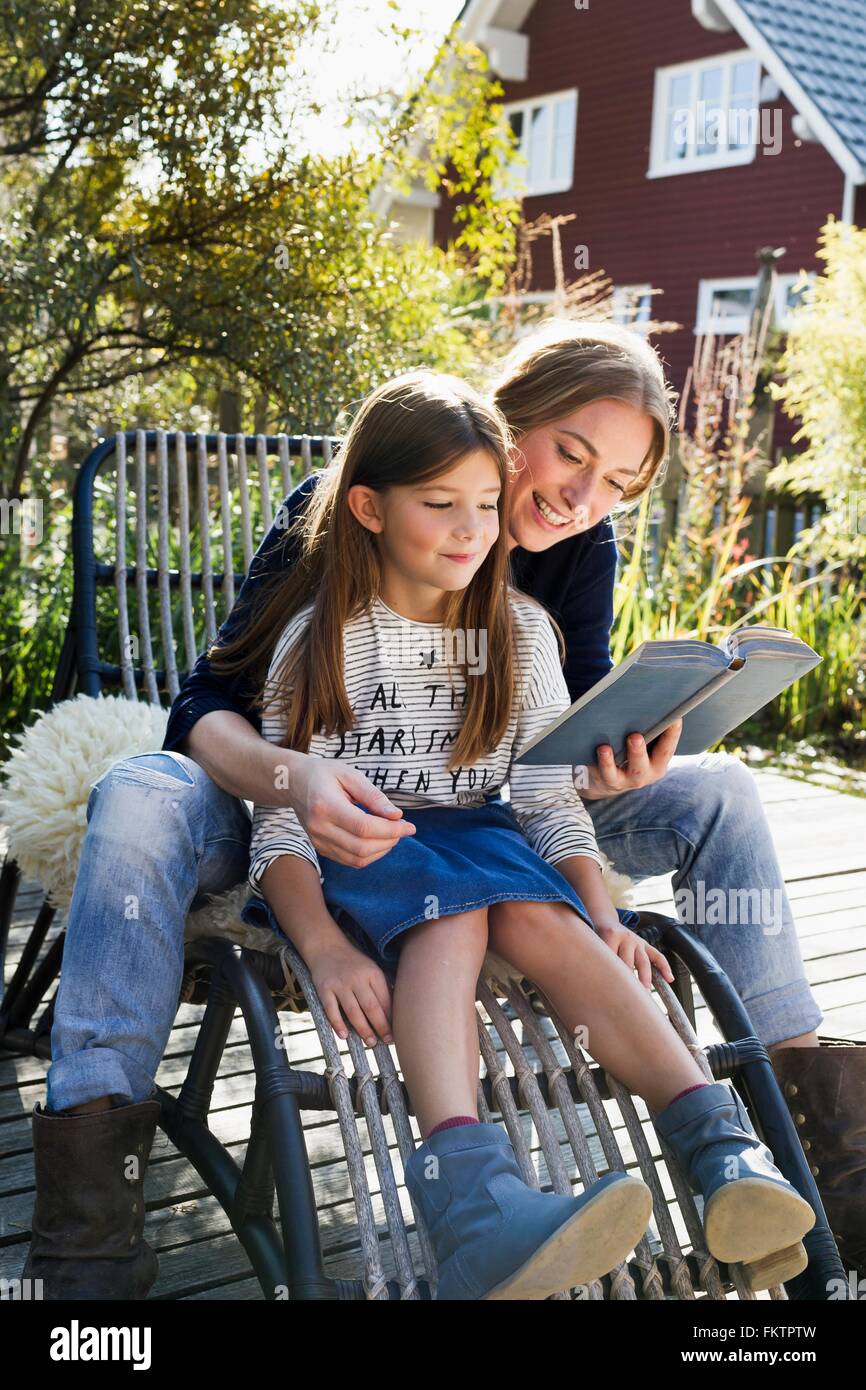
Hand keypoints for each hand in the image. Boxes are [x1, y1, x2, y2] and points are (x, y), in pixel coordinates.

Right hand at [288, 754, 415, 865]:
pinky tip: (378, 840)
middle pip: (361, 847)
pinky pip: (350, 861)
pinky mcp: (320, 848)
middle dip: (389, 841)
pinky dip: (370, 855)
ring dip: (381, 850)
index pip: (364, 827)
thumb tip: (396, 816)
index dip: (391, 830)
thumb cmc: (325, 774)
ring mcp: (317, 841)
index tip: (410, 825)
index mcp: (325, 805)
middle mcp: (319, 827)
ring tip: (392, 833)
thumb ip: (374, 796)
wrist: (294, 783)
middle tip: (403, 828)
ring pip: (357, 859)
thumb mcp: (351, 775)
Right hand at [307, 932, 393, 1046]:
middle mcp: (357, 979)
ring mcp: (340, 984)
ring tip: (371, 1042)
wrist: (326, 947)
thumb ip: (382, 988)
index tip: (397, 1032)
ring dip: (363, 1029)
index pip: (385, 1000)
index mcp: (373, 974)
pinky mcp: (324, 989)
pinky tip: (344, 1036)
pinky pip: (331, 1010)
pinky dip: (337, 1024)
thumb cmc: (354, 963)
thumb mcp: (371, 970)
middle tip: (387, 1041)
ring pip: (353, 1011)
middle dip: (381, 1026)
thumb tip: (395, 1014)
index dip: (392, 1018)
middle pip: (371, 1007)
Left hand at [578, 720, 682, 799]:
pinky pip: (603, 774)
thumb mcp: (643, 746)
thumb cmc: (629, 753)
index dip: (672, 733)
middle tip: (634, 737)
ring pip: (617, 773)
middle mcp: (645, 774)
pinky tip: (597, 751)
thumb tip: (647, 702)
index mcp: (658, 762)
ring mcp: (625, 780)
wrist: (606, 781)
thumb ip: (647, 730)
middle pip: (642, 764)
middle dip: (638, 750)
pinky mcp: (607, 781)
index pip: (667, 748)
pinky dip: (600, 763)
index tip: (674, 717)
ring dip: (611, 761)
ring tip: (604, 748)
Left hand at [593, 919, 674, 990]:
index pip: (612, 959)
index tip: (612, 992)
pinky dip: (664, 967)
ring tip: (645, 994)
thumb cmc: (597, 937)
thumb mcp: (593, 944)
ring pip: (643, 962)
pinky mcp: (645, 944)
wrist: (606, 921)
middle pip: (628, 962)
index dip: (612, 975)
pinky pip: (657, 956)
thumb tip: (596, 983)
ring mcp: (637, 941)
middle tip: (628, 998)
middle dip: (628, 980)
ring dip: (645, 979)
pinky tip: (669, 979)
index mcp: (610, 936)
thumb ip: (596, 958)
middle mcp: (625, 938)